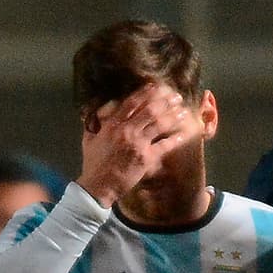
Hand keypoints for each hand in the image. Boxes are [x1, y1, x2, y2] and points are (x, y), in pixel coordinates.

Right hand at [75, 84, 186, 206]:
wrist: (98, 186)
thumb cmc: (93, 163)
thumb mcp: (89, 139)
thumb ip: (94, 124)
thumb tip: (94, 112)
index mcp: (113, 124)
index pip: (132, 103)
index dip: (145, 93)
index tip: (156, 86)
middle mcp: (127, 131)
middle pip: (150, 110)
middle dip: (165, 101)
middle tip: (176, 96)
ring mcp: (138, 144)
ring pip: (159, 124)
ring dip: (173, 116)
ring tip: (183, 111)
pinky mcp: (146, 158)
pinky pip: (164, 146)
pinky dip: (174, 139)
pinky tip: (182, 135)